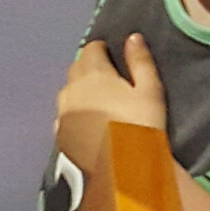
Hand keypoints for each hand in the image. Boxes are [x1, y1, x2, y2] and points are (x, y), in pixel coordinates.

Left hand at [55, 35, 168, 174]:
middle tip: (108, 78)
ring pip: (68, 91)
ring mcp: (62, 112)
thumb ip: (141, 62)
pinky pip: (64, 115)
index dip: (103, 49)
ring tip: (97, 102)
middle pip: (77, 67)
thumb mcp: (150, 93)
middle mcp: (73, 88)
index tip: (114, 56)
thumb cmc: (139, 127)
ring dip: (79, 90)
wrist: (118, 173)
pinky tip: (85, 124)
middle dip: (89, 67)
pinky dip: (73, 113)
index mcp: (95, 73)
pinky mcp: (59, 134)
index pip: (92, 48)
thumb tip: (133, 37)